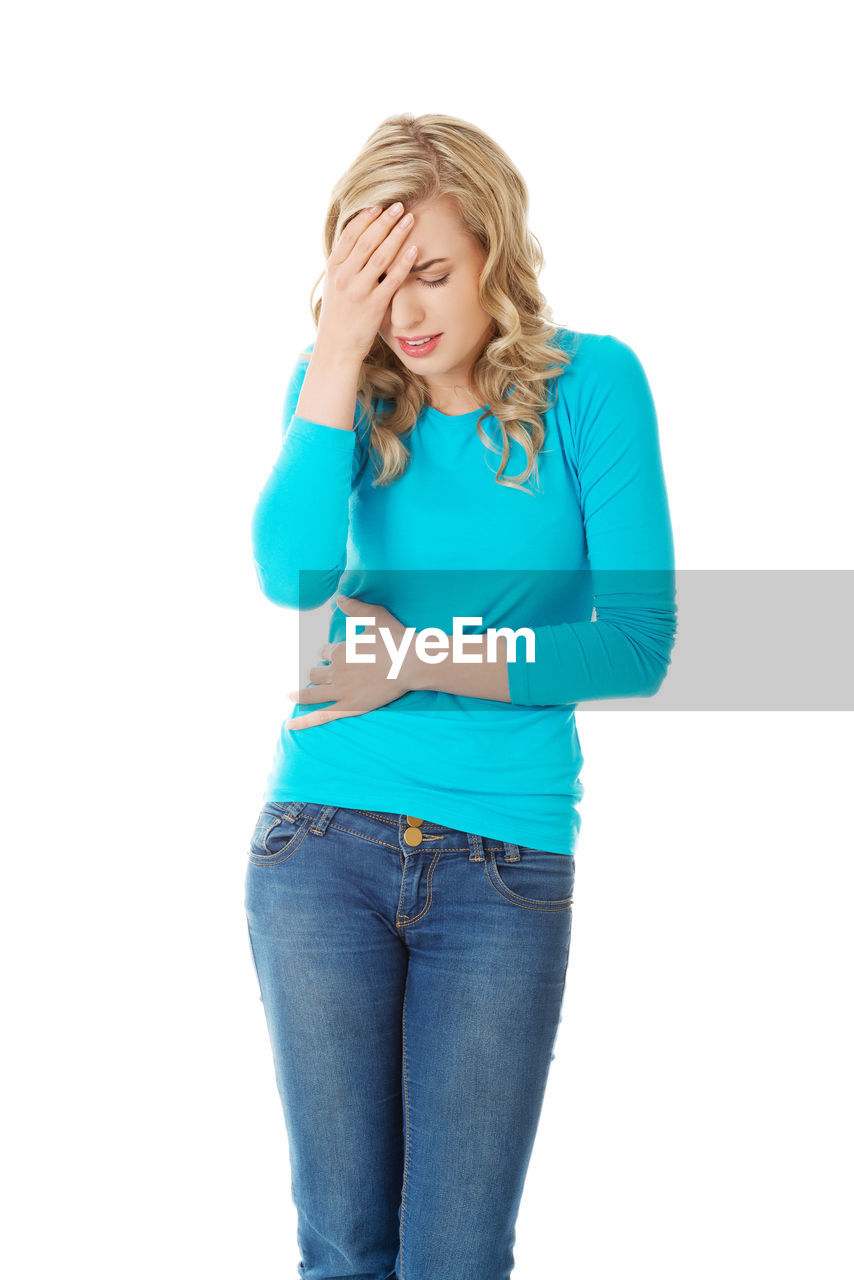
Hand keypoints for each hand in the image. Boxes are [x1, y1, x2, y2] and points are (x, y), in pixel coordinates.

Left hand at [286, 595, 414, 729]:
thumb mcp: (375, 616)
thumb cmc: (396, 639)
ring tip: (291, 695)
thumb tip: (339, 597)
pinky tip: (289, 726)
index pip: (325, 652)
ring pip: (312, 692)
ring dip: (300, 693)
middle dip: (314, 673)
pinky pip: (321, 715)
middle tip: (316, 675)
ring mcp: (342, 690)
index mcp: (341, 651)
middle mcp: (337, 670)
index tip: (329, 654)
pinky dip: (303, 721)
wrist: (411, 663)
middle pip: (315, 672)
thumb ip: (355, 607)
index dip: (326, 653)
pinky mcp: (350, 707)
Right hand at [316, 203, 417, 364]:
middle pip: (367, 241)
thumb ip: (345, 263)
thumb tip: (358, 240)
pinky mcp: (373, 306)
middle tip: (399, 204)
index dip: (365, 218)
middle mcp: (344, 276)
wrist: (336, 348)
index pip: (350, 235)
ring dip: (396, 235)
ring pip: (380, 256)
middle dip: (384, 220)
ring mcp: (359, 291)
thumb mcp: (334, 285)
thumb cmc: (338, 315)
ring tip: (409, 219)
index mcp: (334, 268)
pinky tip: (414, 249)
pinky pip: (391, 280)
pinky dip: (403, 263)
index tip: (379, 205)